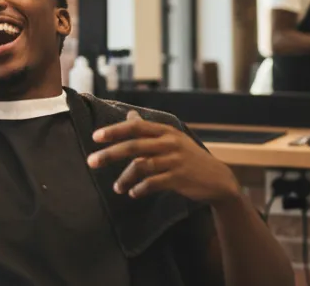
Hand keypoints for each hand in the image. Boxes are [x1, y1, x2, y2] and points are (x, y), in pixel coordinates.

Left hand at [87, 111, 239, 204]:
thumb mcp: (171, 138)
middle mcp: (169, 142)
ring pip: (141, 166)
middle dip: (110, 154)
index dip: (114, 130)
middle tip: (91, 162)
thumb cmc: (188, 156)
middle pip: (133, 146)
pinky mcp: (179, 178)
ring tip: (116, 187)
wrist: (218, 179)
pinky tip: (133, 193)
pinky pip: (153, 183)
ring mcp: (174, 160)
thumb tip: (129, 115)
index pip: (135, 127)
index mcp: (165, 130)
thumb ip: (149, 129)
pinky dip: (140, 189)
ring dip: (124, 178)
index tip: (95, 137)